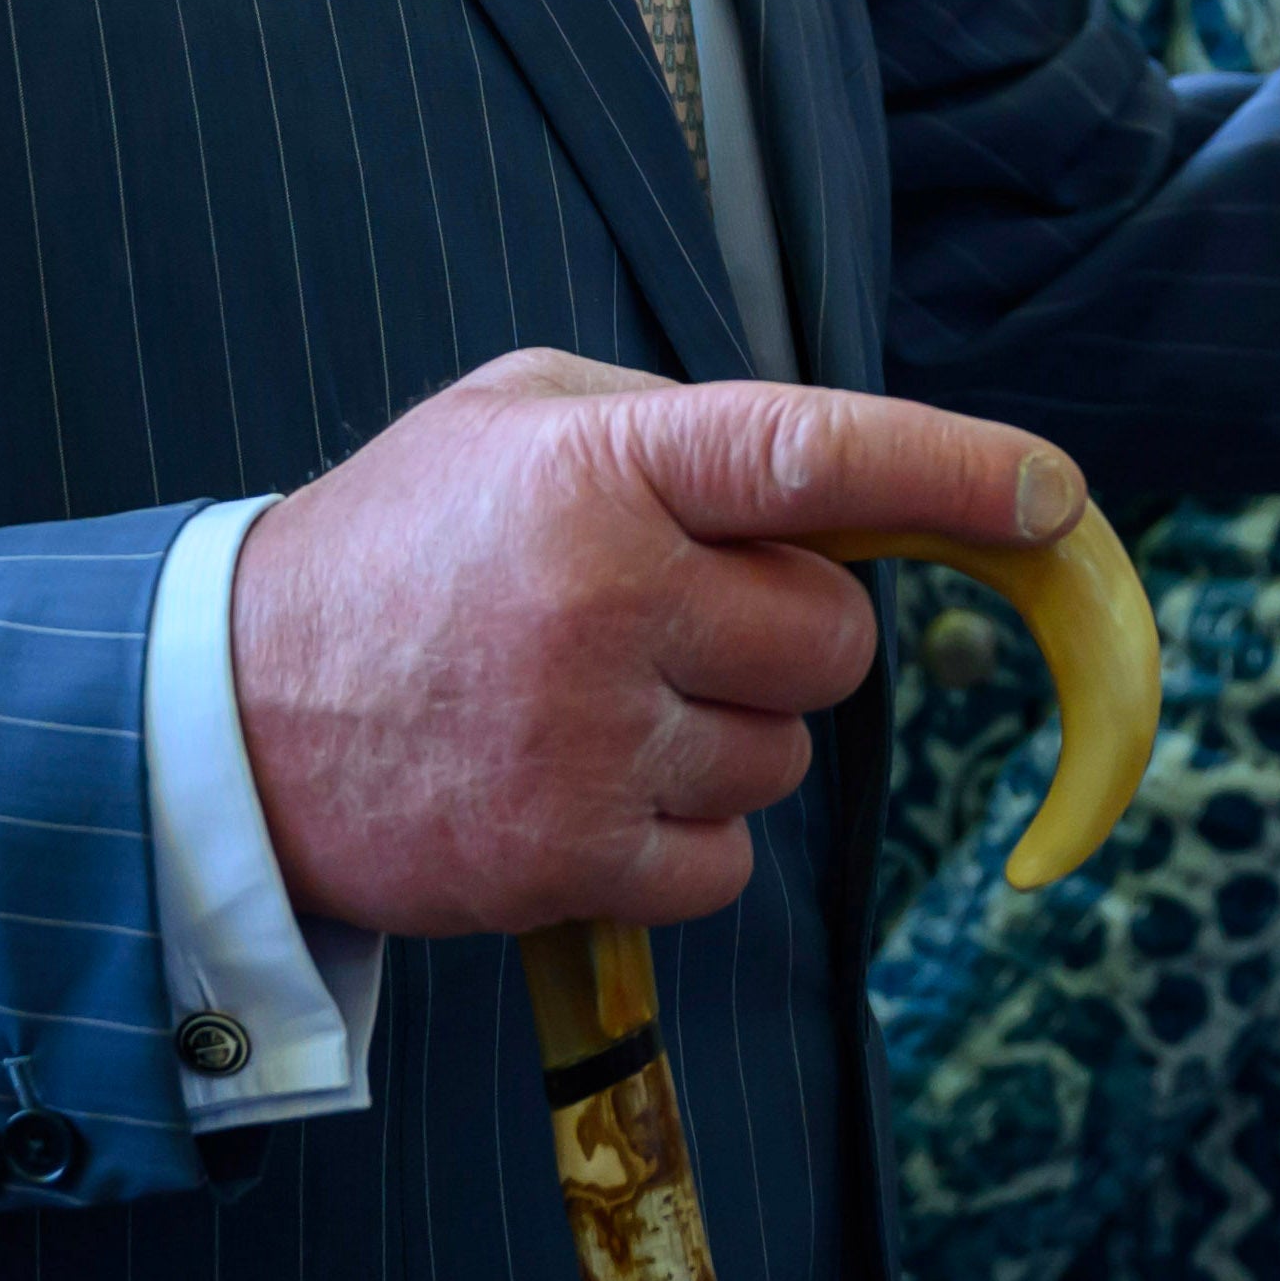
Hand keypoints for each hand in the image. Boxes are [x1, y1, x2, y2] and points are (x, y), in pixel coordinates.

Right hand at [229, 348, 1082, 931]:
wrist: (223, 721)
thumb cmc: (398, 550)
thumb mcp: (515, 418)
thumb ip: (681, 428)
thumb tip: (846, 475)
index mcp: (603, 466)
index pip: (816, 453)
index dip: (955, 470)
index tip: (1056, 497)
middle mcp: (608, 600)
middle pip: (834, 639)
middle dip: (783, 634)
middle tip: (667, 620)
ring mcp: (593, 742)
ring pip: (788, 757)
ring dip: (725, 738)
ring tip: (590, 703)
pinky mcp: (573, 862)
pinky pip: (728, 860)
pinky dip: (680, 835)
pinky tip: (580, 784)